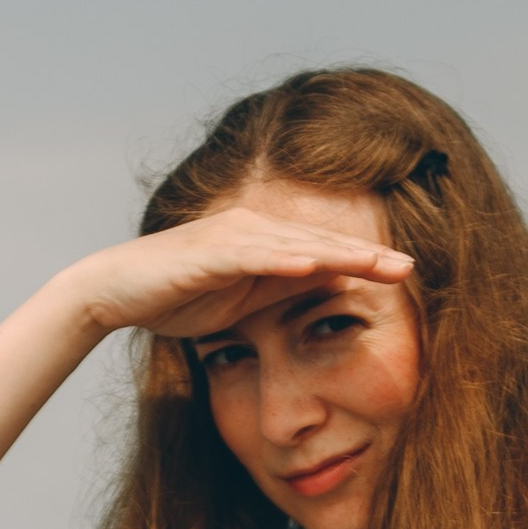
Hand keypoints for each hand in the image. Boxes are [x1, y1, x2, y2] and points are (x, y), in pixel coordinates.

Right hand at [73, 206, 414, 345]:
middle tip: (411, 267)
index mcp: (264, 241)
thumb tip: (321, 288)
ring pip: (298, 244)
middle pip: (322, 242)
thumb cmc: (174, 297)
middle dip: (368, 255)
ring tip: (379, 264)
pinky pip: (256, 254)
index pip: (325, 253)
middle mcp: (254, 228)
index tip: (405, 277)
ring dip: (340, 254)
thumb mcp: (240, 300)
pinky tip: (316, 265)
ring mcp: (233, 235)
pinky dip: (286, 259)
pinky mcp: (211, 250)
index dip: (366, 263)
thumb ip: (277, 290)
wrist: (116, 291)